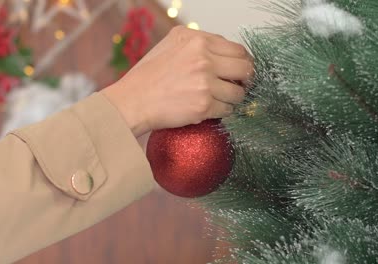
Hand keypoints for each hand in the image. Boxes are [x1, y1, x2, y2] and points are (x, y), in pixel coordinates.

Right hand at [102, 26, 253, 137]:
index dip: (243, 62)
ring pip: (238, 92)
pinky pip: (227, 110)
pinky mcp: (204, 105)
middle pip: (245, 68)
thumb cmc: (147, 77)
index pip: (237, 49)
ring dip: (233, 98)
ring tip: (220, 100)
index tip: (241, 70)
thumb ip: (198, 44)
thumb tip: (224, 52)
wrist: (132, 101)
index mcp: (196, 40)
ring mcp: (204, 82)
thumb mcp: (170, 45)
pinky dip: (222, 112)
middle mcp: (202, 58)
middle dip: (246, 79)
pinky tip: (210, 109)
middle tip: (240, 85)